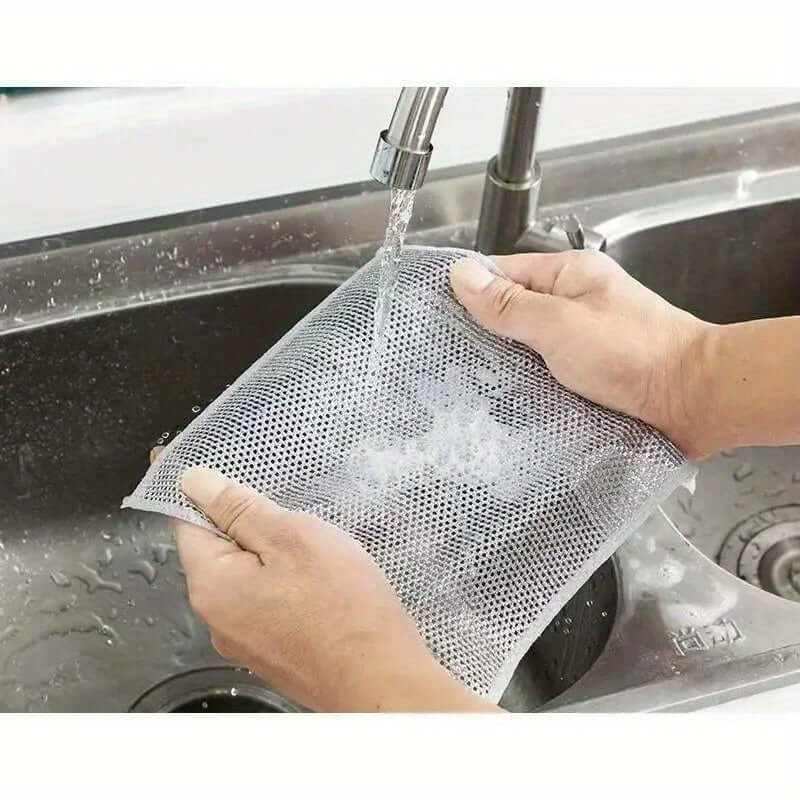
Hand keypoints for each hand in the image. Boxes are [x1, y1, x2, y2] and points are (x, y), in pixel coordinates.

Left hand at [157, 455, 497, 711]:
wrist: (381, 682)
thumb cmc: (342, 607)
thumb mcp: (293, 538)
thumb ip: (240, 509)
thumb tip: (192, 483)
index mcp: (212, 585)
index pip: (186, 521)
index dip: (192, 486)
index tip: (186, 457)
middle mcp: (217, 618)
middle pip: (217, 549)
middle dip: (242, 520)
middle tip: (280, 497)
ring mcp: (245, 639)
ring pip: (245, 575)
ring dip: (268, 551)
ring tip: (309, 538)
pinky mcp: (273, 650)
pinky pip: (265, 599)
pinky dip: (282, 578)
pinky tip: (317, 574)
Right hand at [450, 250, 712, 457]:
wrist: (694, 401)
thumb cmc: (636, 354)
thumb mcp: (558, 324)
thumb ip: (508, 303)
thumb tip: (461, 275)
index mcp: (568, 275)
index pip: (501, 273)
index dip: (468, 292)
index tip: (436, 316)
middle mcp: (573, 303)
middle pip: (511, 312)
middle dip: (484, 335)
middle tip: (450, 360)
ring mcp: (580, 340)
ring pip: (525, 348)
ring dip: (506, 366)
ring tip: (471, 385)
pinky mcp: (586, 374)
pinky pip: (543, 374)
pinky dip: (527, 386)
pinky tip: (507, 402)